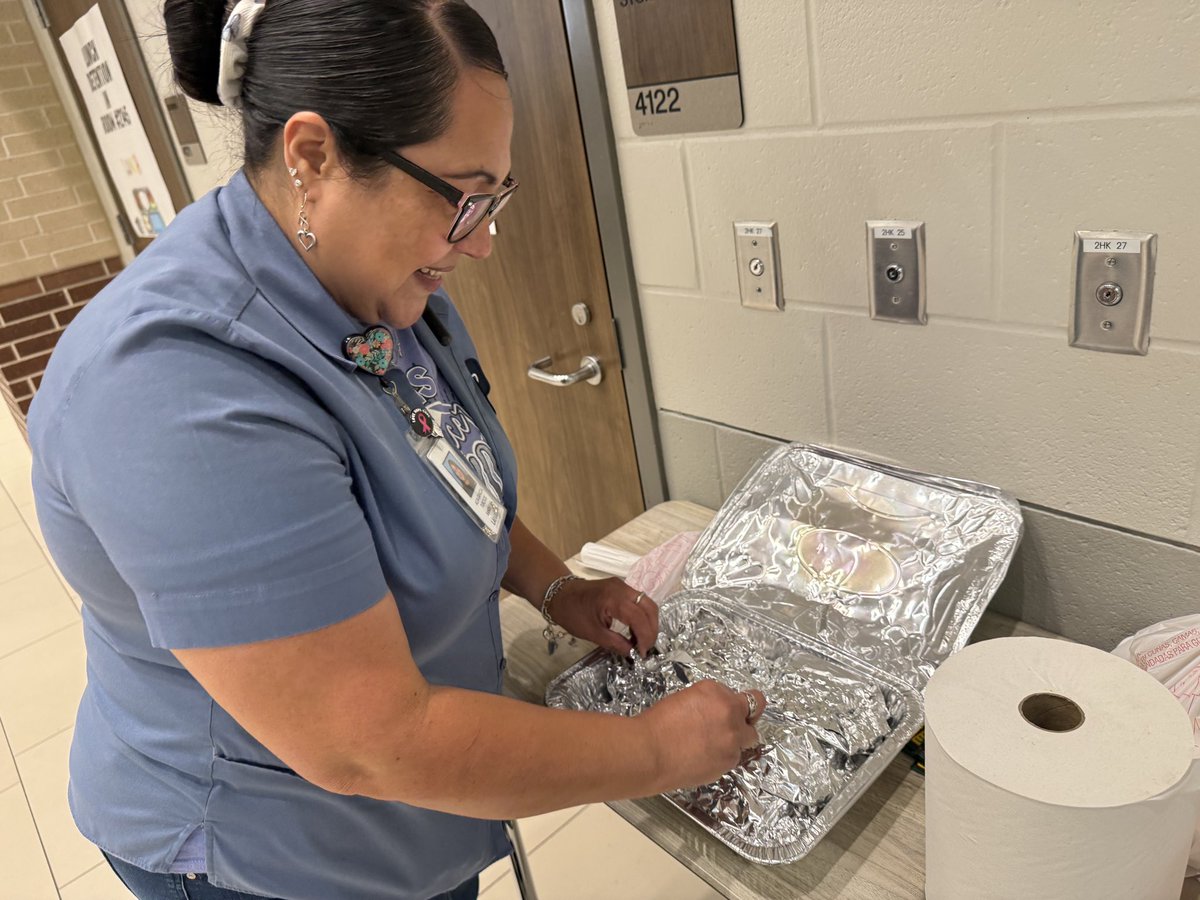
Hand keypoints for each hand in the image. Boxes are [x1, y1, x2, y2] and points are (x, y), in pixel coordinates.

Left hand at [549, 577, 658, 656]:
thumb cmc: (572, 614)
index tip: (643, 653)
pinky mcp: (621, 586)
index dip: (645, 637)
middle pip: (649, 607)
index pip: (639, 618)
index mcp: (613, 600)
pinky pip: (639, 600)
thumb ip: (615, 643)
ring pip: (647, 602)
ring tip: (643, 640)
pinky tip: (636, 629)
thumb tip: (632, 653)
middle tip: (647, 647)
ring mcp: (622, 585)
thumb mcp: (593, 633)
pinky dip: (642, 615)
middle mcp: (622, 588)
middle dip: (652, 629)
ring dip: (649, 622)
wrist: (559, 594)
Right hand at [640, 680, 766, 789]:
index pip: (741, 694)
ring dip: (736, 739)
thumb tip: (716, 712)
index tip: (733, 708)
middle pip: (755, 711)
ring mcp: (733, 738)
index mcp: (716, 692)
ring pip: (748, 738)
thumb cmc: (657, 726)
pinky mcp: (729, 761)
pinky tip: (704, 757)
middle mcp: (730, 712)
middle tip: (730, 725)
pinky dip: (724, 757)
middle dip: (745, 718)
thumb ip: (709, 703)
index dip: (735, 703)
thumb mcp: (684, 700)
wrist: (650, 753)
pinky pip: (734, 757)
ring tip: (714, 745)